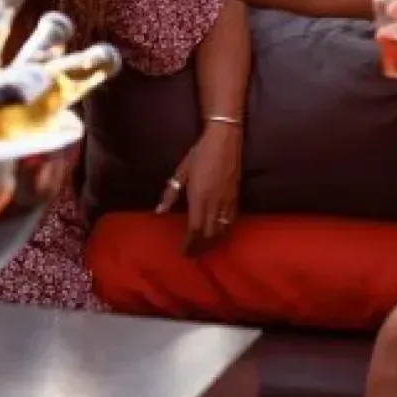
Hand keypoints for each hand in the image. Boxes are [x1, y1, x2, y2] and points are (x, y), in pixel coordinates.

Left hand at [160, 124, 241, 253]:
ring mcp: (227, 202)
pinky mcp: (237, 199)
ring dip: (211, 243)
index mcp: (199, 197)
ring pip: (221, 230)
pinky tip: (219, 235)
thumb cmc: (199, 154)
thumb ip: (170, 192)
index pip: (194, 228)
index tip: (182, 252)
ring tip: (203, 249)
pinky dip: (224, 232)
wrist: (225, 141)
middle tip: (191, 254)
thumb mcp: (181, 171)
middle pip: (208, 234)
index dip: (188, 243)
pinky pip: (231, 222)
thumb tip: (159, 211)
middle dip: (199, 247)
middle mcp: (214, 203)